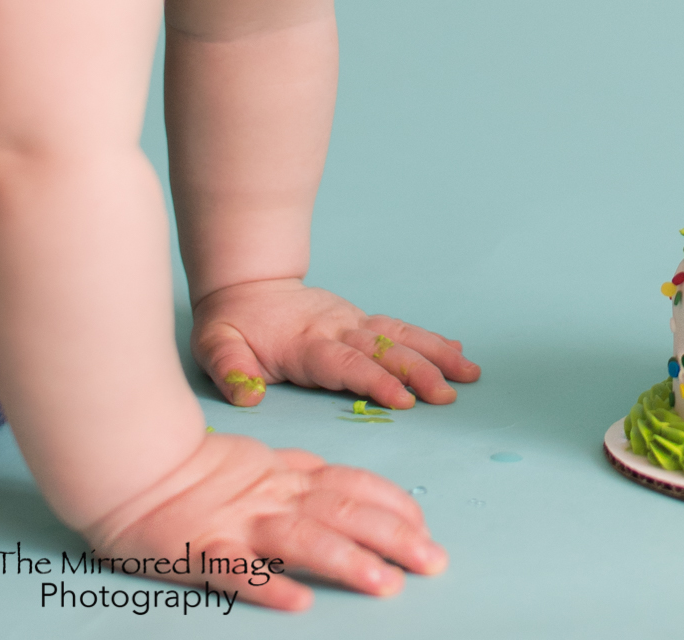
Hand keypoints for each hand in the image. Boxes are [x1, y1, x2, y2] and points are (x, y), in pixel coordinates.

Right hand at [86, 432, 444, 609]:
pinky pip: (235, 571)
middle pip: (345, 513)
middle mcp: (273, 498)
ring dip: (348, 562)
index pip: (355, 486)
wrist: (129, 463)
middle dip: (395, 538)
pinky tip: (297, 601)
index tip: (426, 528)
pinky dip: (267, 584)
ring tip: (386, 585)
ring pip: (303, 540)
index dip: (395, 505)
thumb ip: (306, 476)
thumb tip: (358, 490)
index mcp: (289, 477)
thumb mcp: (263, 461)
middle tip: (434, 562)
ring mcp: (238, 523)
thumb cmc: (195, 469)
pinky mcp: (199, 551)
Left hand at [191, 279, 478, 408]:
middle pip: (386, 351)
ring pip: (402, 337)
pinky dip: (431, 340)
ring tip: (470, 373)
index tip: (406, 400)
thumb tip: (248, 396)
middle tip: (449, 394)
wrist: (246, 283)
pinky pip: (401, 329)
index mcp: (307, 345)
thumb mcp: (214, 345)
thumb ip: (230, 370)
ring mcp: (354, 323)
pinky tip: (456, 351)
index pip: (349, 365)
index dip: (377, 381)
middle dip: (421, 372)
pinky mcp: (361, 321)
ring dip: (437, 355)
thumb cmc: (232, 323)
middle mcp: (338, 330)